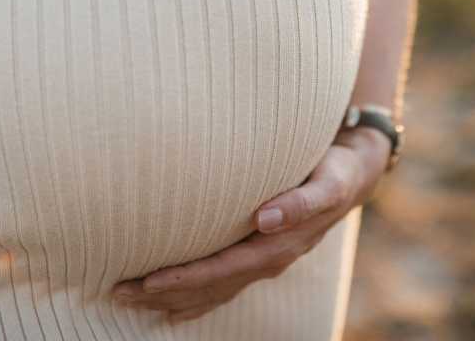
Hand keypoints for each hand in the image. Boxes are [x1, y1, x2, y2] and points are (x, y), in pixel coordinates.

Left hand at [111, 126, 391, 323]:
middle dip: (164, 292)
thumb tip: (265, 218)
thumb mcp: (328, 181)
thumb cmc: (336, 169)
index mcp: (280, 245)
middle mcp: (269, 259)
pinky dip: (193, 296)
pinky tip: (167, 306)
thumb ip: (301, 201)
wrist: (356, 173)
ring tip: (127, 297)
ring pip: (212, 289)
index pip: (224, 269)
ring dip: (170, 296)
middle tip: (118, 291)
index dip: (186, 277)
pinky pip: (222, 283)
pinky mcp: (261, 252)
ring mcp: (265, 260)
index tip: (149, 279)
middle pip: (210, 286)